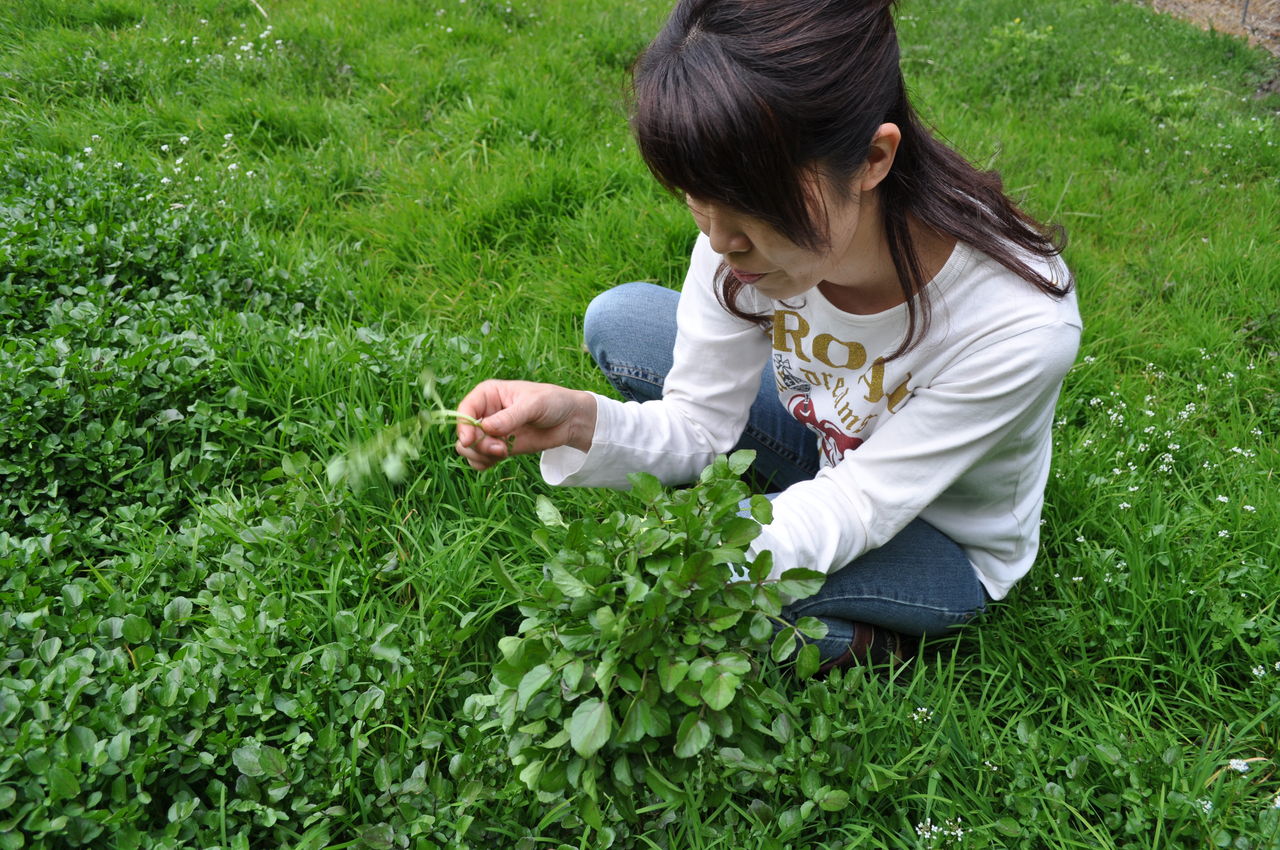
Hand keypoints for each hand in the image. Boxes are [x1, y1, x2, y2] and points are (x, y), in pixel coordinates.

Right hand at [454, 380, 596, 470]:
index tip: (470, 440)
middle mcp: (485, 413)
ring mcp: (490, 432)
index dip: (463, 426)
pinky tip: (500, 459)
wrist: (569, 420)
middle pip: (464, 433)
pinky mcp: (499, 447)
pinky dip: (485, 463)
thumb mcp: (533, 405)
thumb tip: (486, 428)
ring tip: (504, 452)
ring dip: (481, 455)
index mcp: (488, 394)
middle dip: (477, 445)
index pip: (465, 410)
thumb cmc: (552, 402)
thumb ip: (510, 417)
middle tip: (500, 449)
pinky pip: (480, 459)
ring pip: (469, 448)